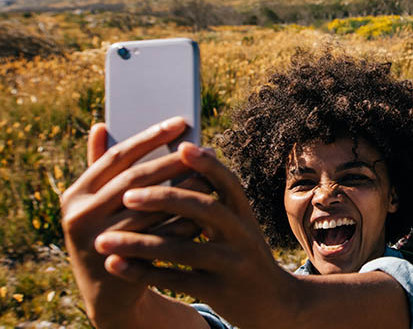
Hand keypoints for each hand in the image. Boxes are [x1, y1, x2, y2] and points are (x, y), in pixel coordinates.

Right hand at [60, 118, 193, 327]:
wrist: (108, 290)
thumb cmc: (108, 232)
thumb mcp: (98, 202)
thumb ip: (101, 167)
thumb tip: (102, 124)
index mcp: (76, 194)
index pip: (118, 157)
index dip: (151, 138)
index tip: (181, 122)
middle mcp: (80, 216)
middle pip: (137, 180)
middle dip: (174, 162)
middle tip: (204, 148)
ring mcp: (99, 241)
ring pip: (152, 208)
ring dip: (185, 190)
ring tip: (211, 174)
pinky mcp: (123, 262)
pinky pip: (163, 236)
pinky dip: (186, 220)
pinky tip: (209, 207)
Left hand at [94, 142, 297, 328]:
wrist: (274, 303)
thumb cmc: (241, 256)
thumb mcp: (238, 228)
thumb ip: (213, 202)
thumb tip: (181, 163)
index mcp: (244, 215)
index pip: (227, 183)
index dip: (207, 165)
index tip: (181, 146)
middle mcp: (242, 235)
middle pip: (205, 210)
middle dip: (164, 199)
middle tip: (126, 196)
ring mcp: (232, 264)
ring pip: (183, 249)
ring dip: (140, 244)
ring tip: (102, 241)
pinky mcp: (220, 291)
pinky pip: (177, 280)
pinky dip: (144, 272)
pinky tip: (116, 265)